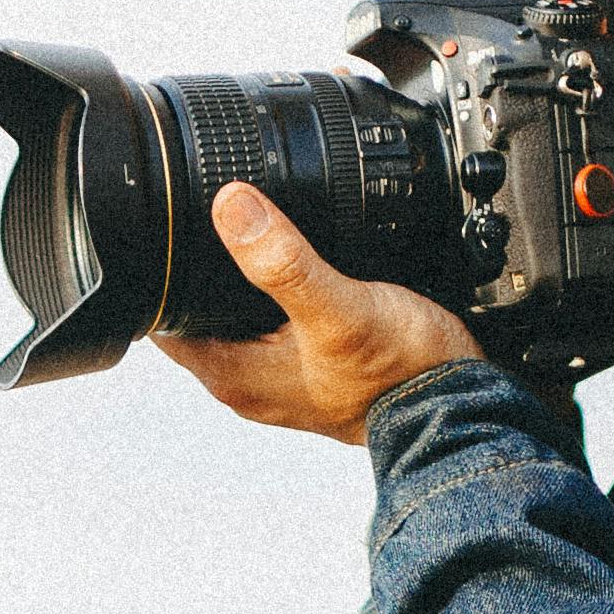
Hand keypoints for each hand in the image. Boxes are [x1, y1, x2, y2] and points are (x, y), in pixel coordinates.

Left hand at [154, 184, 478, 444]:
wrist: (459, 406)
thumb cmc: (402, 374)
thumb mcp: (338, 308)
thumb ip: (285, 262)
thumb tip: (232, 207)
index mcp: (235, 374)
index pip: (161, 321)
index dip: (154, 272)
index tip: (160, 226)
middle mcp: (250, 380)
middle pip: (197, 312)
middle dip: (196, 267)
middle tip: (202, 212)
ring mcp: (283, 375)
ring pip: (239, 314)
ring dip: (239, 278)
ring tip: (249, 229)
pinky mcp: (315, 365)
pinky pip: (278, 320)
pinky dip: (278, 291)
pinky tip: (297, 262)